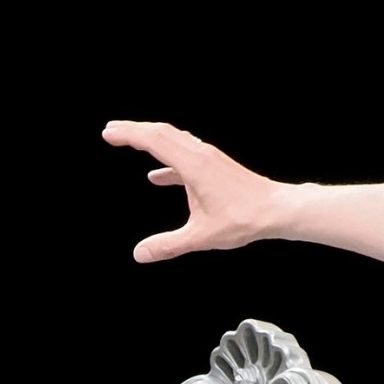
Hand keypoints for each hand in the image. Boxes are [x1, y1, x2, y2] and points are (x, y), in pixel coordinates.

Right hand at [101, 121, 284, 262]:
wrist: (276, 209)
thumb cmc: (243, 218)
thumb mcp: (201, 236)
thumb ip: (168, 245)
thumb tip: (139, 254)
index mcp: (193, 165)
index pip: (154, 140)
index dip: (128, 134)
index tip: (108, 133)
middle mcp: (200, 154)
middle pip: (161, 132)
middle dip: (133, 130)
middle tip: (110, 130)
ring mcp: (208, 158)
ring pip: (174, 140)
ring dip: (150, 138)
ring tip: (130, 143)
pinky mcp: (214, 166)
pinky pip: (184, 156)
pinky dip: (166, 160)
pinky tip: (157, 176)